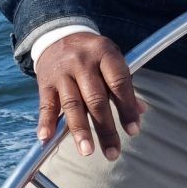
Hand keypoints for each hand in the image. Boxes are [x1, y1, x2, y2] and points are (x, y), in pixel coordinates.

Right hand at [35, 32, 144, 159]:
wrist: (58, 34)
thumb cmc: (92, 54)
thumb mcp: (111, 60)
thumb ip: (123, 85)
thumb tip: (141, 111)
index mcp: (104, 54)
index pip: (119, 83)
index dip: (127, 108)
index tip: (133, 131)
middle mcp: (83, 62)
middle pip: (96, 99)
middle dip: (105, 128)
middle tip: (113, 153)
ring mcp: (62, 73)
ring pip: (72, 104)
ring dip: (80, 130)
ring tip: (87, 151)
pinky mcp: (45, 82)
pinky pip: (46, 104)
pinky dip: (46, 122)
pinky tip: (47, 139)